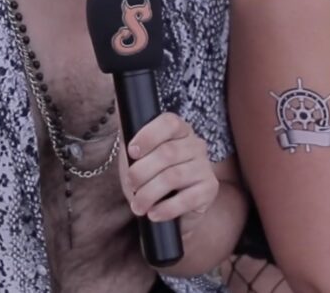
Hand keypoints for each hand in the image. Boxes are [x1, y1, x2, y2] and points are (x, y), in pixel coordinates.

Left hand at [120, 113, 218, 237]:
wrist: (168, 208)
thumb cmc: (151, 177)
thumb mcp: (138, 157)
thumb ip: (131, 139)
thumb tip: (119, 115)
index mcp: (180, 130)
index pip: (169, 123)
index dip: (148, 135)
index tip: (131, 152)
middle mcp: (196, 145)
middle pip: (168, 152)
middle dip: (142, 171)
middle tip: (131, 185)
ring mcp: (205, 167)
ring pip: (173, 176)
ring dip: (149, 193)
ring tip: (137, 205)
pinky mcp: (209, 189)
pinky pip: (187, 199)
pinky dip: (165, 209)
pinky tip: (153, 214)